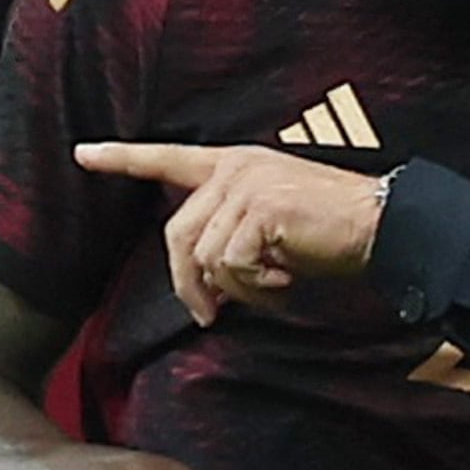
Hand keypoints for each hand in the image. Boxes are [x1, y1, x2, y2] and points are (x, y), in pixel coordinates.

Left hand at [74, 142, 386, 324]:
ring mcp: (248, 185)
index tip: (84, 154)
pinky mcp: (261, 208)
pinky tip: (287, 279)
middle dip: (189, 283)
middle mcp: (236, 167)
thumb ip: (234, 236)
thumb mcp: (275, 223)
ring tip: (276, 285)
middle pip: (179, 234)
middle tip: (210, 315)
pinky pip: (232, 265)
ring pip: (206, 256)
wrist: (384, 222)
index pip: (171, 158)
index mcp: (237, 163)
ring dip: (237, 287)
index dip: (125, 158)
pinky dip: (256, 286)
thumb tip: (206, 288)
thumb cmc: (336, 230)